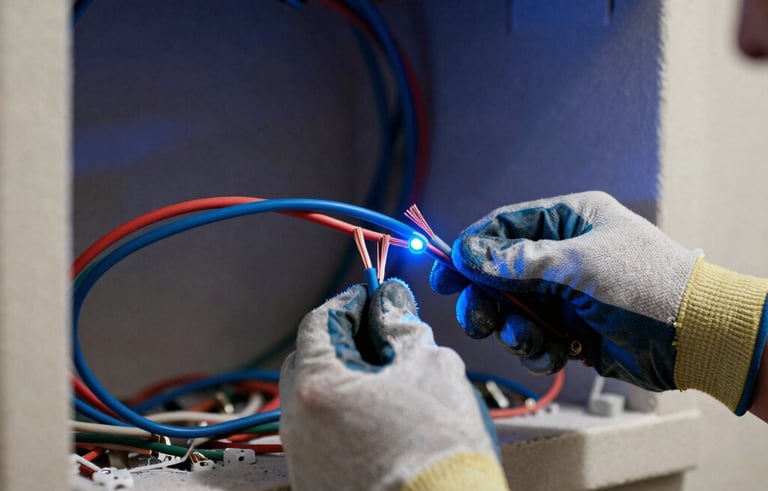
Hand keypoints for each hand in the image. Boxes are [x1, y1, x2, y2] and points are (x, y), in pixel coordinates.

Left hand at [279, 279, 507, 490]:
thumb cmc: (440, 449)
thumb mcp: (430, 367)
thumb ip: (402, 325)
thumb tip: (391, 302)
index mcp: (318, 387)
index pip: (320, 322)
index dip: (349, 303)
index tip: (371, 297)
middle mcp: (298, 424)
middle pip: (308, 360)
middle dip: (341, 341)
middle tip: (379, 338)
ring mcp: (304, 458)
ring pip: (313, 400)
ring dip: (342, 380)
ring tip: (386, 383)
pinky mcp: (315, 483)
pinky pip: (320, 435)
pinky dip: (342, 417)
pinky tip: (380, 421)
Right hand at [431, 191, 699, 390]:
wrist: (694, 337)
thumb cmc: (643, 284)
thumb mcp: (579, 264)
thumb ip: (519, 261)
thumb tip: (466, 253)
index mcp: (569, 221)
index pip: (505, 227)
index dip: (471, 248)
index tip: (445, 271)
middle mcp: (562, 254)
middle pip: (499, 272)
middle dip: (485, 297)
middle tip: (476, 316)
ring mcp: (565, 294)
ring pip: (512, 309)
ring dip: (512, 327)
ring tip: (528, 337)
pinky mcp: (570, 329)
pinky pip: (533, 337)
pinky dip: (536, 348)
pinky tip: (556, 352)